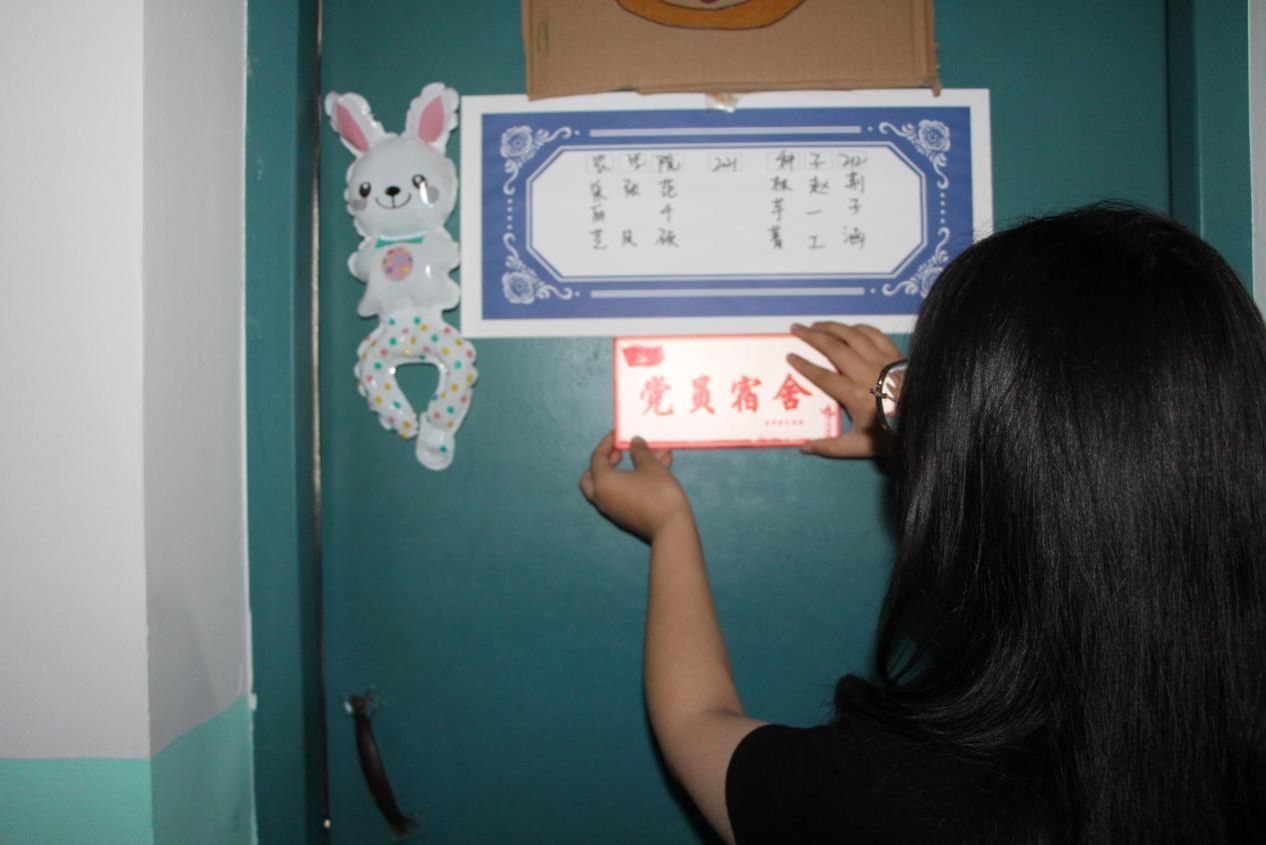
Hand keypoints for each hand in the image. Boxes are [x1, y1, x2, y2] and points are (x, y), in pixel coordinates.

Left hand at [579, 432, 691, 541]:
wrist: (671, 528)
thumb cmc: (658, 492)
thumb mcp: (650, 466)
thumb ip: (640, 451)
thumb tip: (634, 442)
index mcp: (602, 482)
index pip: (597, 458)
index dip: (608, 443)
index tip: (619, 434)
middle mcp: (602, 497)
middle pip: (592, 476)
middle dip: (605, 461)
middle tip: (621, 453)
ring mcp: (613, 509)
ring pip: (614, 484)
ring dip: (629, 469)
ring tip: (653, 455)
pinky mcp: (626, 516)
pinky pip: (624, 493)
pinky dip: (635, 481)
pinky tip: (658, 469)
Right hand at [788, 322, 902, 457]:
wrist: (928, 419)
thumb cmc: (893, 434)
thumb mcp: (861, 447)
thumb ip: (831, 447)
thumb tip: (804, 448)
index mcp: (854, 394)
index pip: (823, 376)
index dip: (804, 365)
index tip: (790, 356)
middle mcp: (865, 371)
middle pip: (834, 348)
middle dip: (812, 336)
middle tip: (796, 328)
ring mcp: (882, 359)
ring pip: (852, 335)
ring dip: (832, 327)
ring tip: (816, 324)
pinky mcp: (895, 353)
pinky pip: (874, 334)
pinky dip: (858, 328)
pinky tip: (849, 328)